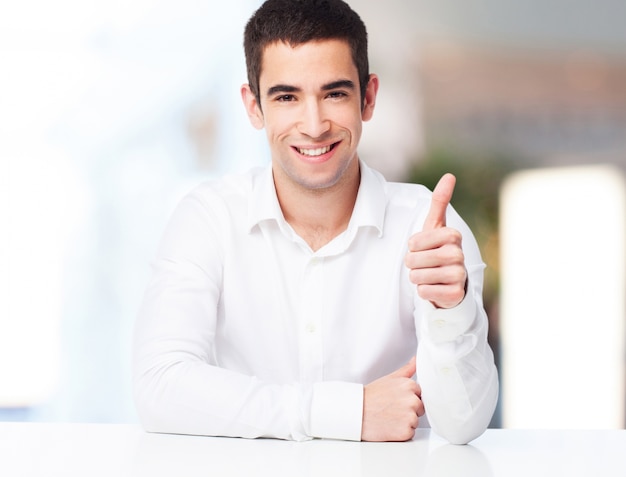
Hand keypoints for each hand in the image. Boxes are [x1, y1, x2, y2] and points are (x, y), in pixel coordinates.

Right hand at [361, 357, 424, 441]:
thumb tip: (416, 360)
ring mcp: (410, 416)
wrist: (355, 413)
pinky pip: (410, 433)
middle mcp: (412, 400)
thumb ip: (407, 370)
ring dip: (405, 422)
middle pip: (420, 409)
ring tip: (389, 417)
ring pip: (415, 421)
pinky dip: (401, 433)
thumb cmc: (370, 397)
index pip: (420, 395)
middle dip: (409, 410)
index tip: (395, 399)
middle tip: (391, 409)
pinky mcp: (406, 431)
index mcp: (410, 385)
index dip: (407, 398)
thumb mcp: (389, 378)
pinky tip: (390, 426)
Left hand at [405, 174, 466, 308]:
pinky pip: (423, 292)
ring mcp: (459, 276)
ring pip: (417, 276)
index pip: (414, 242)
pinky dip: (423, 291)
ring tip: (429, 275)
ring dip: (417, 277)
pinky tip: (435, 287)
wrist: (450, 282)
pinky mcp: (455, 294)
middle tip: (423, 263)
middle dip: (412, 263)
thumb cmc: (438, 250)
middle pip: (413, 260)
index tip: (422, 247)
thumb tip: (450, 175)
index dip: (412, 246)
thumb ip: (440, 201)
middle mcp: (459, 255)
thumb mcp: (436, 226)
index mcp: (453, 236)